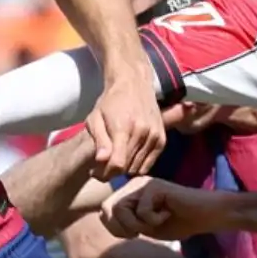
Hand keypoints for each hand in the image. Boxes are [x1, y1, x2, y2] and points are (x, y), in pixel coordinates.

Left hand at [86, 57, 164, 178]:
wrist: (133, 83)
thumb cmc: (110, 101)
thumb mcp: (95, 118)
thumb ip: (99, 141)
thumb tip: (102, 161)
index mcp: (123, 127)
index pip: (118, 164)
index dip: (104, 174)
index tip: (95, 172)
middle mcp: (142, 133)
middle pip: (126, 168)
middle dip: (111, 172)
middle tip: (102, 165)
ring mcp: (154, 136)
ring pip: (137, 169)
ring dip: (124, 169)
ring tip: (115, 158)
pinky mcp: (162, 139)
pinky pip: (149, 165)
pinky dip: (137, 165)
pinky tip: (128, 156)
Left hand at [101, 177, 222, 241]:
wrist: (205, 215)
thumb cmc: (177, 221)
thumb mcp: (144, 227)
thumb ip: (124, 222)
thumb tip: (103, 216)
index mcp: (129, 192)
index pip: (104, 210)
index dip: (115, 228)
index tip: (136, 233)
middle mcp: (133, 184)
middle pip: (107, 208)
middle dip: (123, 227)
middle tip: (143, 230)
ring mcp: (144, 182)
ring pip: (121, 208)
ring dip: (139, 224)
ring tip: (157, 221)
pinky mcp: (155, 186)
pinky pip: (142, 210)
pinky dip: (155, 220)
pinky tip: (168, 213)